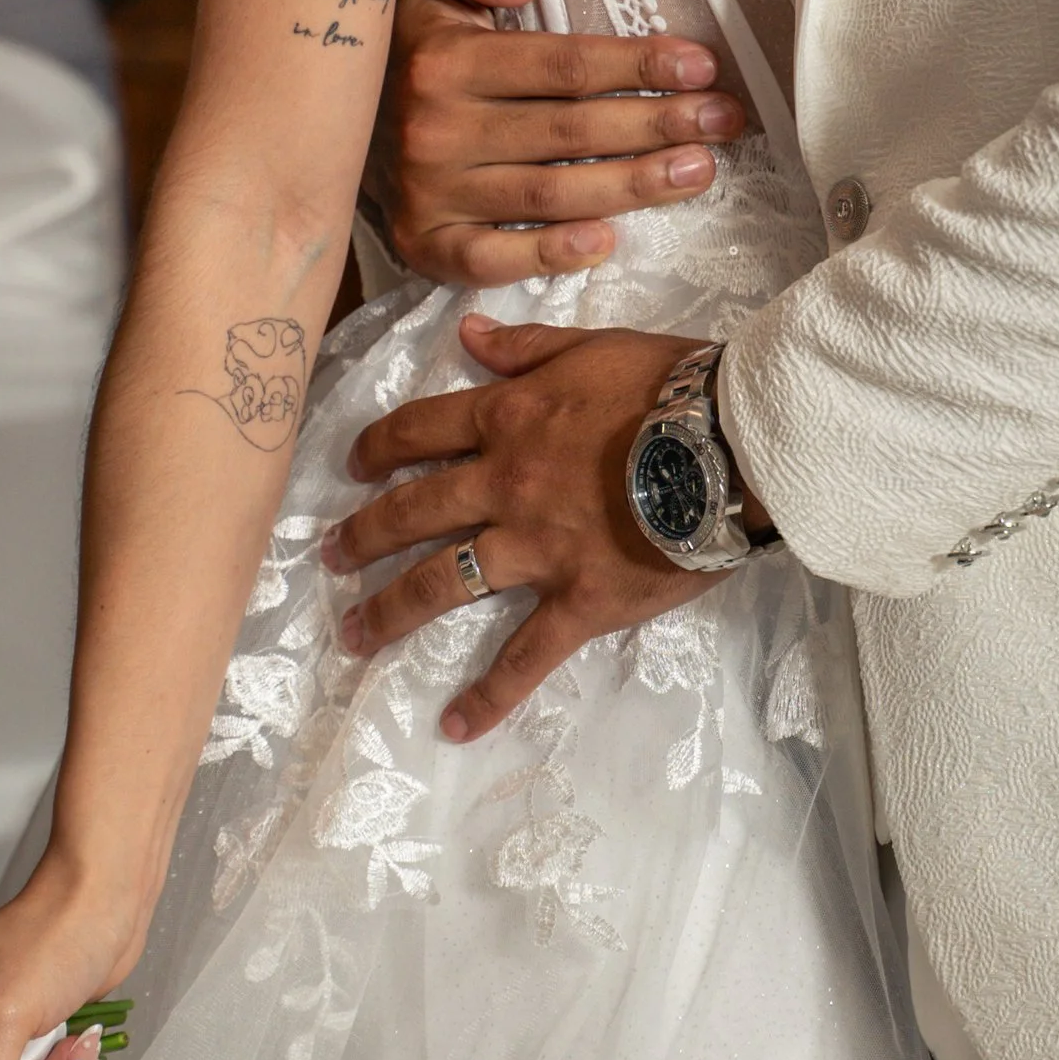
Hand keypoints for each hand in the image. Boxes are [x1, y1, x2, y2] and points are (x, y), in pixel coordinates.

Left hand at [326, 321, 705, 730]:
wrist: (730, 444)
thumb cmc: (671, 387)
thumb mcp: (594, 345)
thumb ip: (525, 346)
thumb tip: (466, 333)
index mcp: (508, 421)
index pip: (419, 431)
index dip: (377, 447)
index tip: (351, 466)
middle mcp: (504, 485)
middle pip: (411, 512)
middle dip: (360, 536)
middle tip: (328, 556)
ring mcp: (536, 548)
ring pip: (442, 582)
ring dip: (389, 611)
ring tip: (353, 634)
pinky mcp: (577, 601)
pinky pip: (524, 657)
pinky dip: (487, 696)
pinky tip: (453, 725)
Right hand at [371, 0, 748, 286]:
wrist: (318, 116)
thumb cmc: (403, 44)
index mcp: (446, 59)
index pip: (563, 66)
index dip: (638, 65)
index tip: (702, 65)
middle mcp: (435, 128)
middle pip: (571, 132)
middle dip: (659, 124)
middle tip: (725, 120)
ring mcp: (428, 192)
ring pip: (550, 195)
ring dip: (634, 186)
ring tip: (700, 170)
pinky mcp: (422, 244)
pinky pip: (493, 260)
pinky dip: (551, 254)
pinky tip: (609, 240)